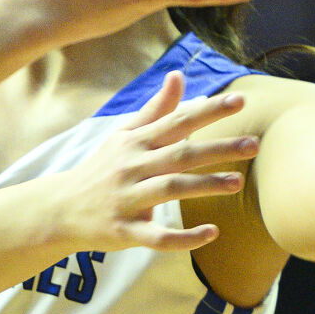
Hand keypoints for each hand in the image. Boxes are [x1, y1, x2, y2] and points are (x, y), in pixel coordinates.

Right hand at [55, 71, 256, 251]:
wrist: (61, 209)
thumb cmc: (102, 169)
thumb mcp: (124, 136)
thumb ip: (156, 109)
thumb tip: (178, 75)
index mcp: (135, 143)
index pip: (177, 122)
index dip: (209, 111)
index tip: (241, 100)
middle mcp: (132, 168)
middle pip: (179, 155)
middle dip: (217, 149)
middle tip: (253, 145)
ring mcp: (128, 200)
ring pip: (170, 190)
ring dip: (205, 185)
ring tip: (237, 183)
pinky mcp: (124, 231)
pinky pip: (157, 237)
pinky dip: (184, 238)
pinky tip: (211, 233)